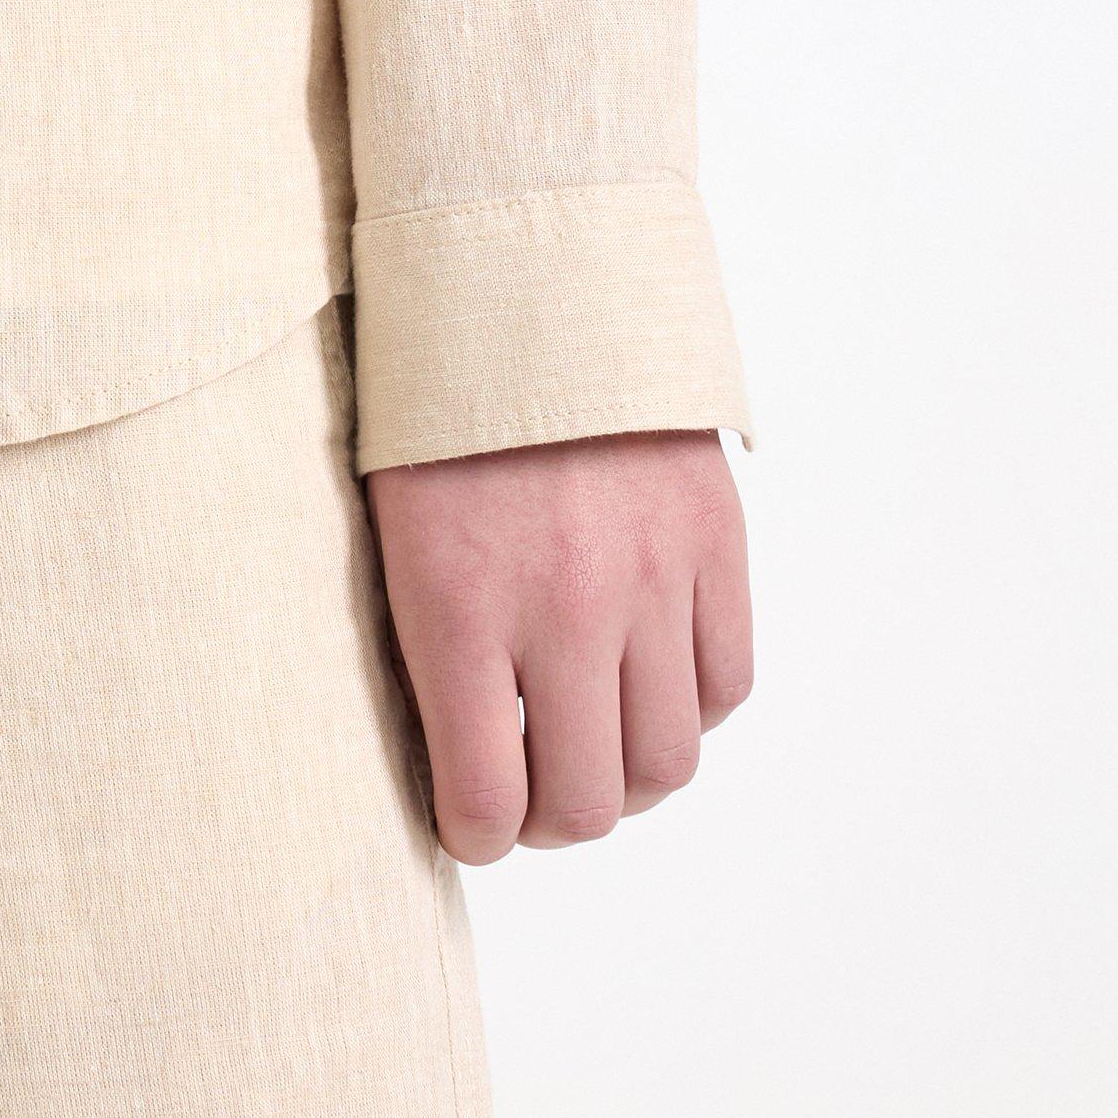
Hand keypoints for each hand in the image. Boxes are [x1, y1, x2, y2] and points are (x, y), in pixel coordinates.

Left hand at [365, 428, 751, 863]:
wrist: (531, 282)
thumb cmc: (436, 407)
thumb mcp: (392, 523)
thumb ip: (429, 644)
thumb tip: (456, 755)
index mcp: (458, 605)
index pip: (486, 798)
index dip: (476, 835)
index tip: (469, 823)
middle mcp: (563, 608)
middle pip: (588, 801)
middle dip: (551, 822)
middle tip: (530, 792)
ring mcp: (651, 579)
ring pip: (667, 760)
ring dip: (626, 776)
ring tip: (591, 740)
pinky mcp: (714, 544)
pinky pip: (725, 683)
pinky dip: (690, 707)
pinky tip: (647, 679)